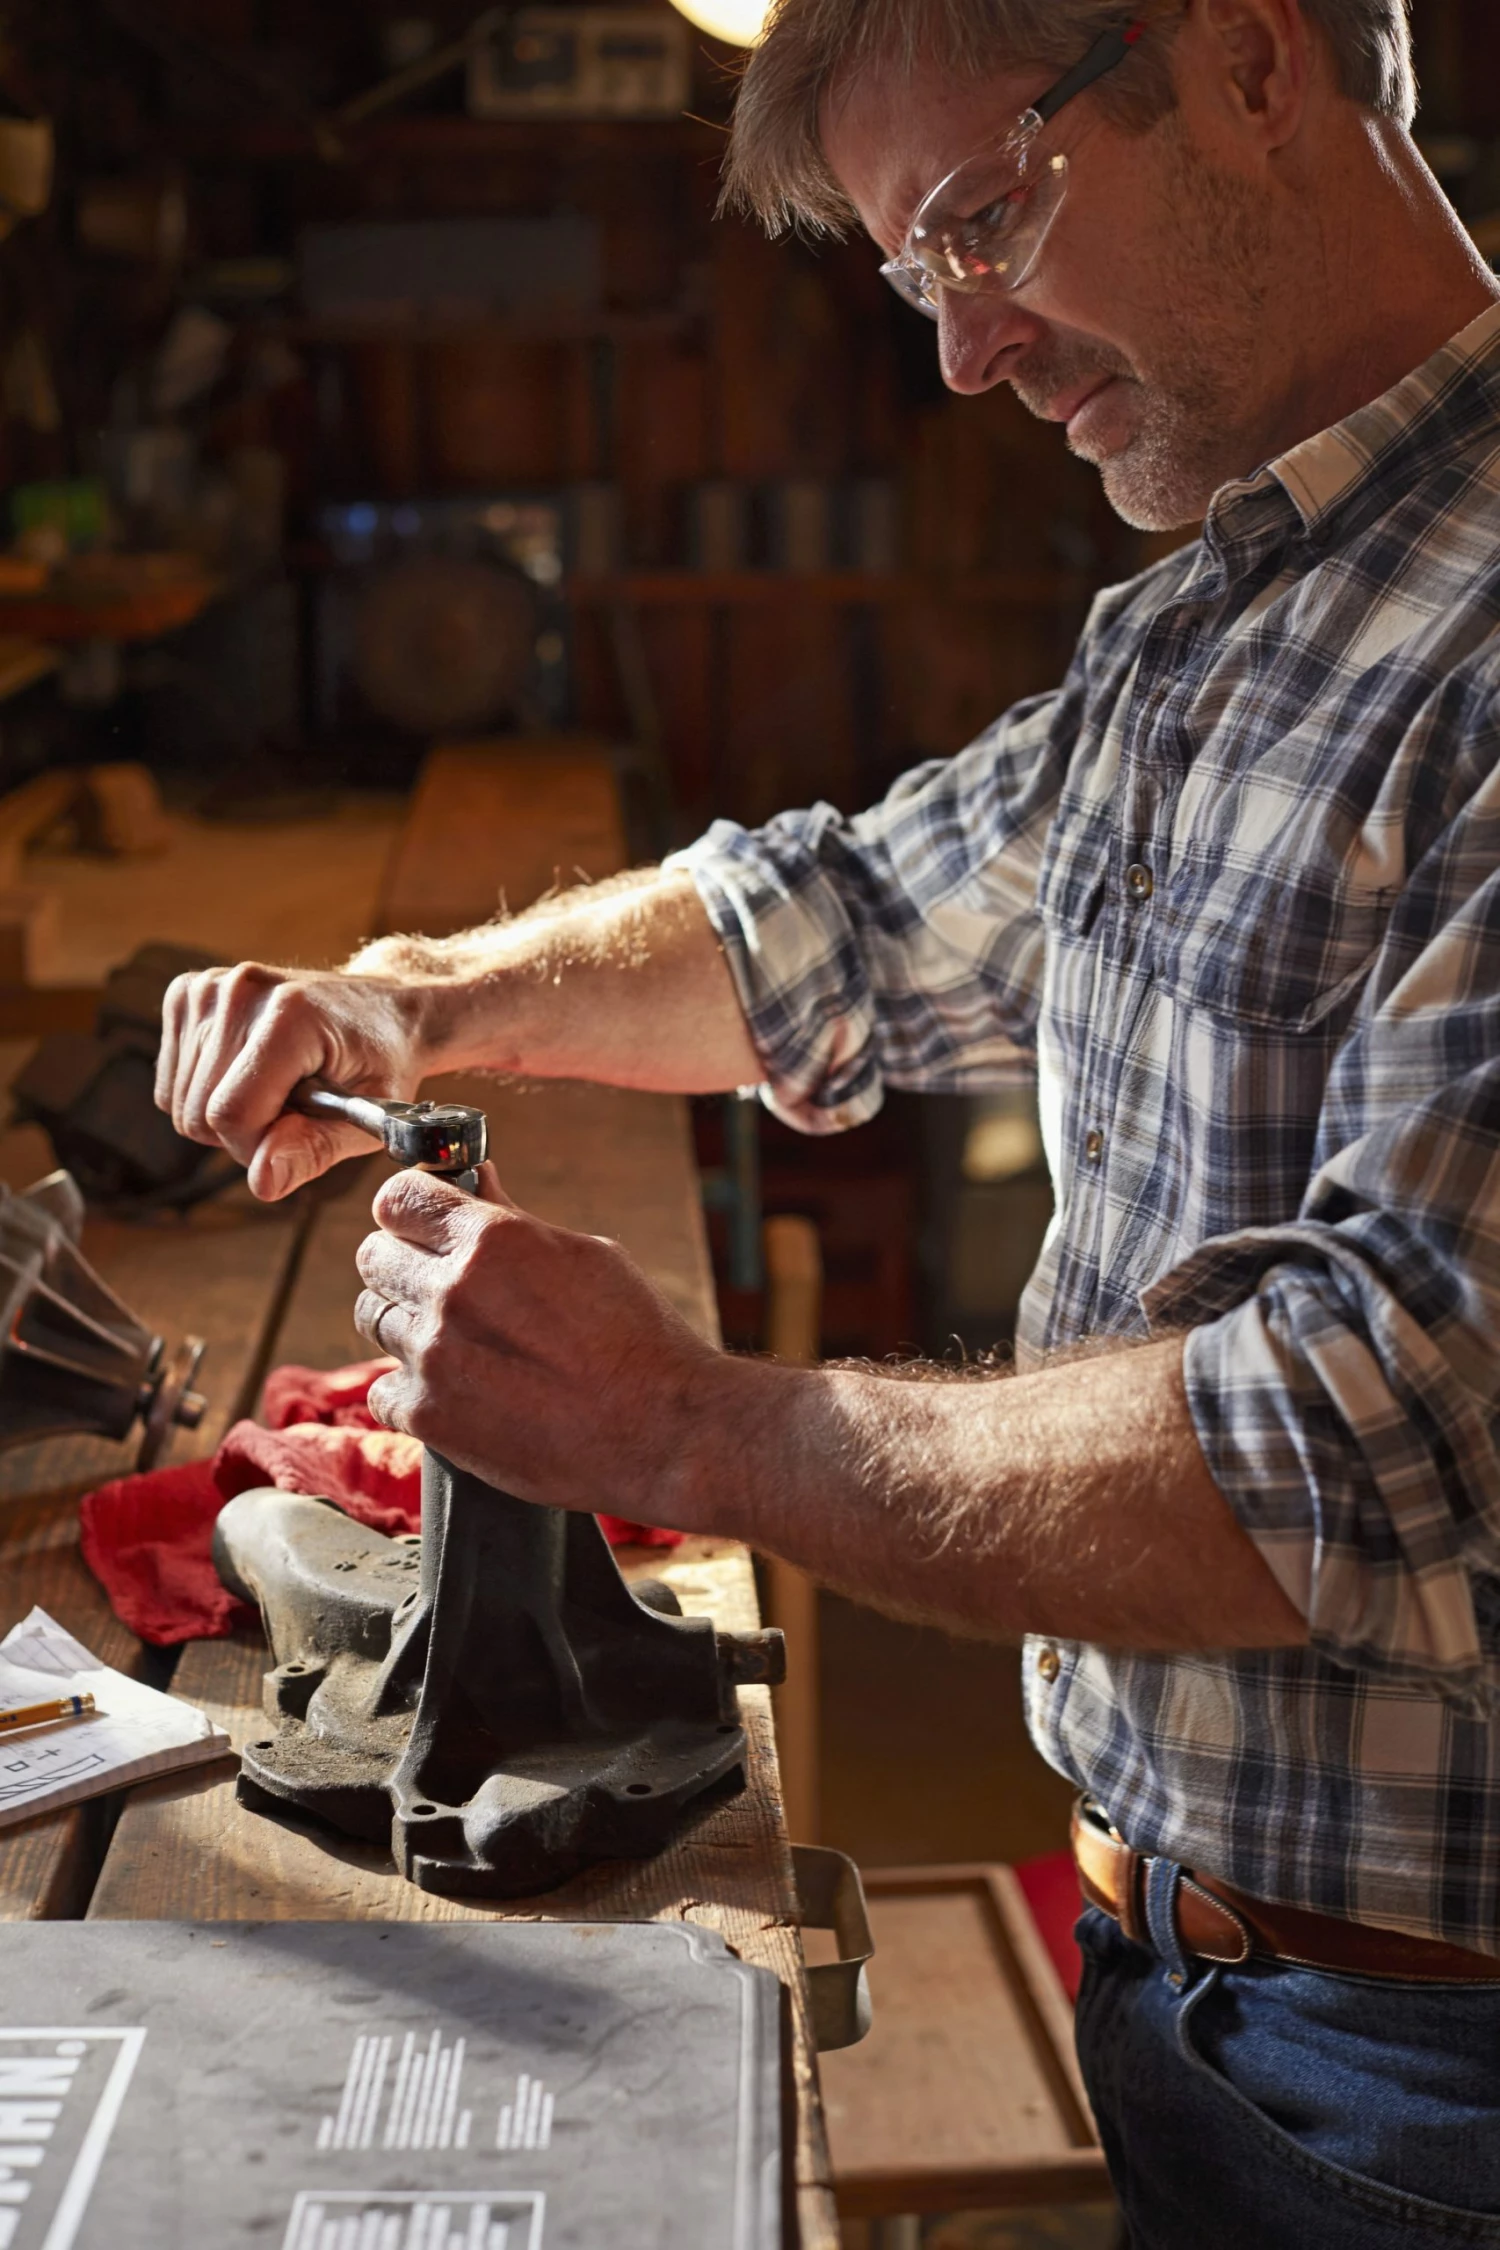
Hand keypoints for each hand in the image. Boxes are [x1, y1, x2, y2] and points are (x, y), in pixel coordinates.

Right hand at [156, 962, 434, 1199]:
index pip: (230, 1113)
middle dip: (243, 1134)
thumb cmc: (382, 1060)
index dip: (257, 1148)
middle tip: (294, 1110)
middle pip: (197, 1113)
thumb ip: (315, 1149)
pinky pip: (170, 1083)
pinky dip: (205, 1094)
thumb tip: (263, 1182)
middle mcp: (240, 991)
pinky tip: (249, 1073)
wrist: (379, 1007)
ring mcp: (208, 987)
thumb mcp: (373, 1112)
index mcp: (291, 1014)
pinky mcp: (187, 994)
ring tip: (277, 1087)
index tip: (298, 1136)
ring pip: (177, 1103)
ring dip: (224, 1115)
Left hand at [352, 1163, 724, 1525]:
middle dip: (402, 1264)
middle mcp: (452, 1293)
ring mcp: (434, 1358)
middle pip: (374, 1258)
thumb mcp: (585, 1256)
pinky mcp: (431, 1418)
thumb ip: (514, 1222)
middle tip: (438, 1284)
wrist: (661, 1430)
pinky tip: (454, 1390)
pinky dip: (409, 1390)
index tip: (419, 1223)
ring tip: (459, 1343)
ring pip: (376, 1321)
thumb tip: (476, 1183)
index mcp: (491, 1240)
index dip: (407, 1209)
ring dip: (407, 1326)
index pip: (398, 1199)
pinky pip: (382, 1391)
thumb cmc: (636, 1338)